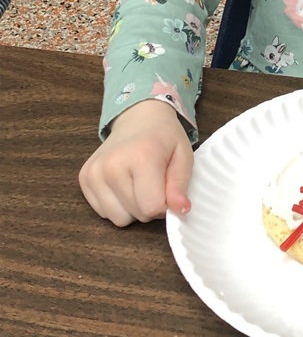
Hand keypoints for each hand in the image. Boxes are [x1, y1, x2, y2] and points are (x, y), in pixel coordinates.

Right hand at [79, 99, 193, 226]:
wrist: (137, 117)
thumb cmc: (163, 137)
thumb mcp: (183, 155)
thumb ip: (181, 185)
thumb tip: (181, 210)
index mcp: (141, 157)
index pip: (152, 207)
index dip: (165, 205)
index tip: (168, 190)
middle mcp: (112, 165)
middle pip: (137, 214)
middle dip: (150, 205)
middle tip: (154, 182)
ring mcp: (94, 172)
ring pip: (118, 219)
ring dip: (132, 208)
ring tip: (138, 184)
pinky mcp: (84, 178)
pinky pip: (103, 213)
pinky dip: (117, 205)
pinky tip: (123, 184)